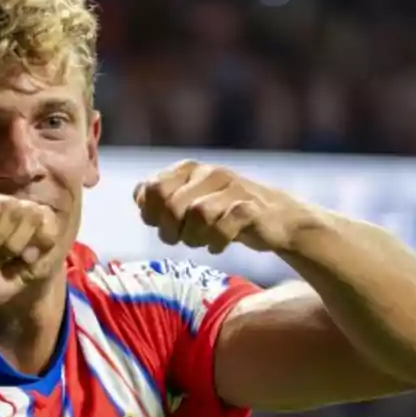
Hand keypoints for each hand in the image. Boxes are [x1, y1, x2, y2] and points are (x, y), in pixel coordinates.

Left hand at [133, 161, 312, 253]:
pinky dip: (216, 243)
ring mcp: (233, 189)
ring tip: (200, 242)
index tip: (159, 225)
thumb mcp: (188, 202)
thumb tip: (139, 197)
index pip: (152, 188)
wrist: (275, 220)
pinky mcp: (252, 208)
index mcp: (189, 169)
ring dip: (193, 237)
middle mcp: (210, 173)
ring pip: (198, 216)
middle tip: (178, 240)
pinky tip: (217, 247)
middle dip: (170, 230)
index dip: (150, 213)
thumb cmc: (222, 213)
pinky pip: (224, 228)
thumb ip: (161, 197)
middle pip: (172, 205)